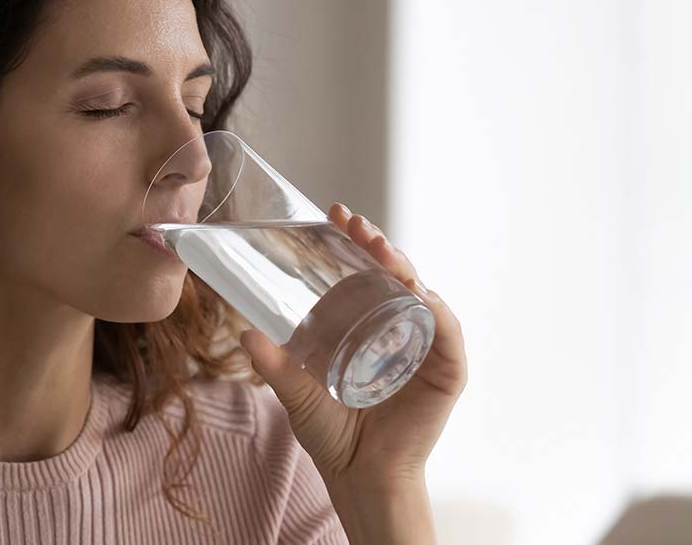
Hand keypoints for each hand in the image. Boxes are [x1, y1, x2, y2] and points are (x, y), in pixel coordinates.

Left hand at [239, 203, 467, 487]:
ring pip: (422, 294)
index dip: (353, 242)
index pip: (365, 272)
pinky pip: (448, 335)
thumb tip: (243, 333)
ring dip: (403, 267)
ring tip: (380, 249)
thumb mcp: (297, 391)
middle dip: (377, 245)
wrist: (360, 475)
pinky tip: (420, 294)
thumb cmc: (332, 433)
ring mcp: (426, 347)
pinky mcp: (446, 373)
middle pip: (395, 275)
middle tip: (355, 226)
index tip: (335, 215)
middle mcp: (400, 328)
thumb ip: (274, 364)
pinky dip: (437, 312)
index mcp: (369, 324)